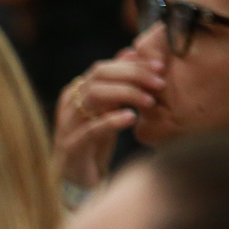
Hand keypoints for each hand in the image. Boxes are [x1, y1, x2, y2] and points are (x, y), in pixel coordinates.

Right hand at [52, 48, 163, 188]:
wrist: (77, 177)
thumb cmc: (95, 141)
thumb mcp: (108, 108)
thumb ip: (117, 82)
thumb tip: (131, 51)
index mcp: (76, 91)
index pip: (103, 68)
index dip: (133, 65)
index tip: (160, 67)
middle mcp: (69, 103)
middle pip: (99, 76)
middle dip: (133, 76)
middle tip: (160, 83)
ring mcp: (67, 123)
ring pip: (93, 96)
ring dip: (126, 94)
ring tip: (149, 101)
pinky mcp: (71, 146)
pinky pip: (90, 129)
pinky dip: (112, 121)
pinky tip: (131, 118)